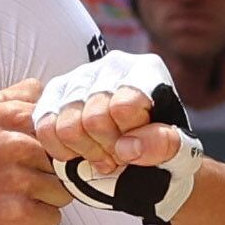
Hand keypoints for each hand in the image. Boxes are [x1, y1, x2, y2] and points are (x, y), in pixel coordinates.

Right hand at [0, 83, 81, 224]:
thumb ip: (17, 96)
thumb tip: (44, 90)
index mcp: (9, 117)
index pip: (61, 127)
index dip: (55, 145)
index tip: (40, 154)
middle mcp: (14, 145)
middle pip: (65, 161)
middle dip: (49, 172)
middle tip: (20, 178)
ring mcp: (17, 180)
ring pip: (62, 191)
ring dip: (44, 198)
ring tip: (14, 195)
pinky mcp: (19, 213)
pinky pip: (52, 217)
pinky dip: (36, 221)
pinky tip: (13, 212)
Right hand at [27, 54, 196, 222]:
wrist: (143, 158)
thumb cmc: (164, 154)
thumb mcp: (180, 154)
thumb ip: (164, 145)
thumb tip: (127, 146)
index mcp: (146, 71)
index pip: (123, 107)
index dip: (130, 138)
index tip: (140, 150)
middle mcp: (111, 66)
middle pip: (94, 120)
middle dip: (107, 150)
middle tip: (119, 159)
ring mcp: (79, 78)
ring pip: (67, 127)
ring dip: (86, 153)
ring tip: (102, 157)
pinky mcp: (54, 95)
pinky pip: (44, 128)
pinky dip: (61, 150)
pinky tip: (80, 155)